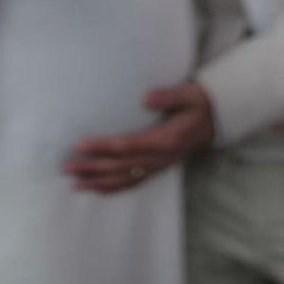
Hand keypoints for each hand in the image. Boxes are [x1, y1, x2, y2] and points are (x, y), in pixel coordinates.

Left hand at [64, 80, 213, 193]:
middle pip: (120, 166)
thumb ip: (168, 96)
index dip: (102, 146)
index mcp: (164, 139)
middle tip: (67, 166)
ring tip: (75, 183)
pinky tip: (98, 188)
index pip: (126, 145)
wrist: (217, 117)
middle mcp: (159, 157)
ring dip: (99, 181)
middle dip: (92, 167)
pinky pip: (134, 182)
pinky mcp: (158, 167)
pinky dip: (114, 187)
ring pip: (124, 178)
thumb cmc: (199, 102)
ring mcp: (159, 165)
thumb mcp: (188, 94)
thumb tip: (146, 97)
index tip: (80, 144)